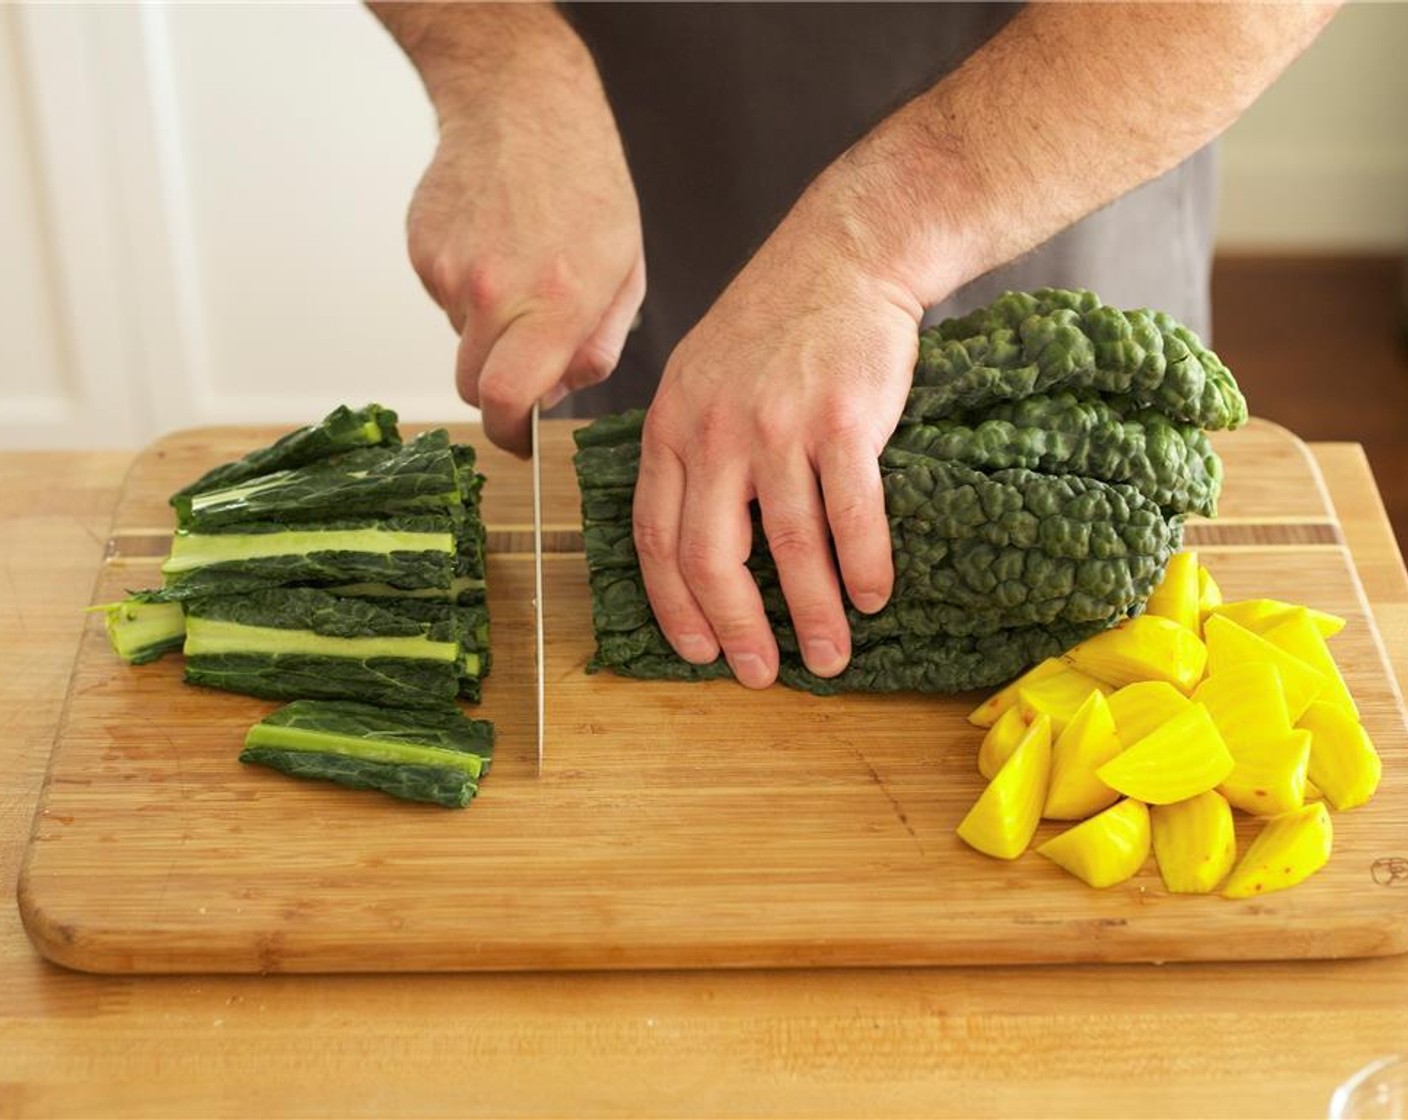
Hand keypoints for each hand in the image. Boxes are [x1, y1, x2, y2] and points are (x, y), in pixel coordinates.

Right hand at [402, 29, 644, 455]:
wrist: (521, 105)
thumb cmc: (586, 184)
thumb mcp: (625, 272)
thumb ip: (598, 345)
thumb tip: (559, 391)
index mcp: (556, 303)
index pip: (508, 400)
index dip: (509, 434)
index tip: (517, 441)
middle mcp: (496, 292)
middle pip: (474, 385)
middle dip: (498, 388)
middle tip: (523, 359)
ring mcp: (450, 271)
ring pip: (460, 339)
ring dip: (487, 329)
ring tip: (520, 271)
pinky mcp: (422, 251)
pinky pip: (443, 299)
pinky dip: (467, 290)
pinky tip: (494, 246)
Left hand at [632, 184, 924, 688]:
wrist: (841, 259)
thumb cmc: (772, 327)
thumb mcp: (699, 379)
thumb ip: (688, 452)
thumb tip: (693, 544)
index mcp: (670, 427)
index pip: (656, 537)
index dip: (675, 605)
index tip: (698, 652)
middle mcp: (713, 432)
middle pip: (712, 556)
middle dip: (736, 629)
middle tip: (760, 673)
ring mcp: (777, 427)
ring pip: (788, 547)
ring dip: (813, 614)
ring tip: (830, 656)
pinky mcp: (840, 421)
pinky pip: (851, 514)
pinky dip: (863, 566)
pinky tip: (874, 597)